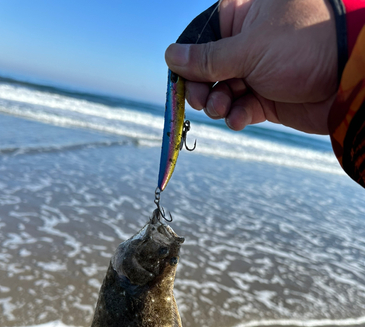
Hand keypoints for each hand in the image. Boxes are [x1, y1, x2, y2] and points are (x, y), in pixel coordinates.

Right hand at [165, 0, 337, 133]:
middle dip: (201, 88)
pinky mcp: (265, 98)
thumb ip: (207, 59)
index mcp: (239, 18)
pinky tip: (239, 119)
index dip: (185, 64)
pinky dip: (236, 116)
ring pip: (221, 92)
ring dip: (218, 104)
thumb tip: (171, 57)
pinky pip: (240, 109)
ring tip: (225, 109)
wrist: (346, 79)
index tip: (178, 84)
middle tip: (203, 102)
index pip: (197, 39)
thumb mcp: (249, 50)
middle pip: (205, 69)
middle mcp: (244, 44)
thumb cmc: (302, 48)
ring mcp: (255, 72)